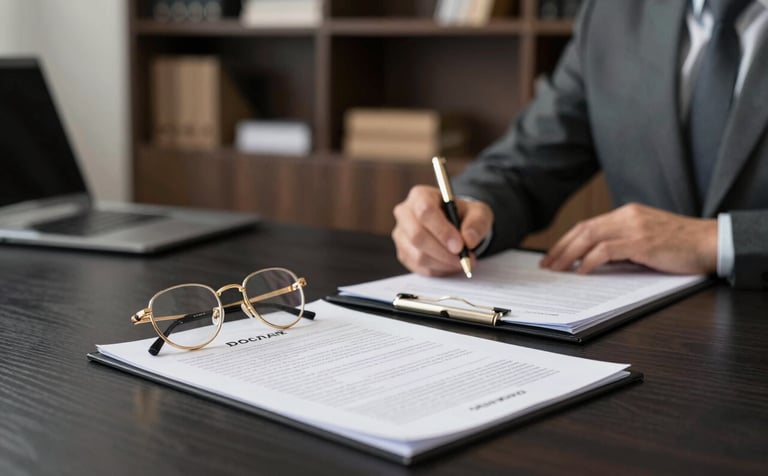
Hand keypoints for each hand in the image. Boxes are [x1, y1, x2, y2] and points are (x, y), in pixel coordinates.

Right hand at [392, 185, 493, 275]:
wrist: (454, 225)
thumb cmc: (463, 215)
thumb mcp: (478, 213)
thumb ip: (477, 223)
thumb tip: (469, 240)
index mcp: (420, 195)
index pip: (425, 211)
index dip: (442, 230)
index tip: (460, 245)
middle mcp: (405, 213)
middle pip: (417, 236)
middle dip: (443, 252)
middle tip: (464, 259)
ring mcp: (401, 235)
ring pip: (418, 255)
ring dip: (443, 263)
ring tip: (462, 262)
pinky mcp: (403, 252)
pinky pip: (418, 267)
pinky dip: (438, 270)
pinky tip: (451, 265)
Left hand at [540, 203, 717, 274]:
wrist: (711, 241)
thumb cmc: (681, 245)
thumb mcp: (647, 240)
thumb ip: (623, 245)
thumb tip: (594, 262)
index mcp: (627, 213)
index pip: (588, 225)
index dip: (567, 241)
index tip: (553, 256)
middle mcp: (627, 216)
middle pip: (583, 230)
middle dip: (561, 248)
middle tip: (547, 265)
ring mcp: (634, 227)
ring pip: (590, 237)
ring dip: (569, 255)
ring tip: (557, 270)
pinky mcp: (641, 242)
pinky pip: (606, 250)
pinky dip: (589, 261)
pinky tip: (581, 272)